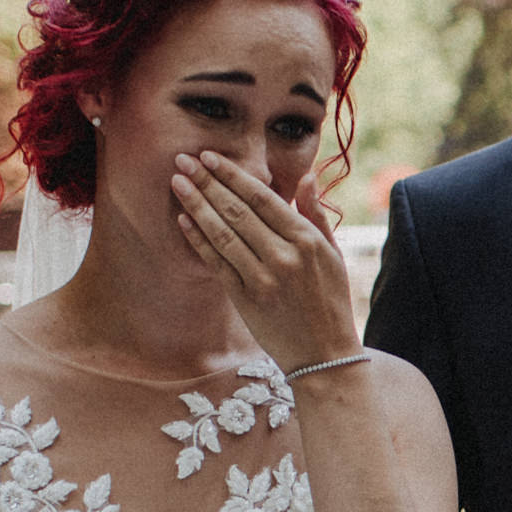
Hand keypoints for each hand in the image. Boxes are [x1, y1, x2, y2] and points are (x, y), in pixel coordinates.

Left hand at [170, 152, 361, 373]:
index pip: (262, 197)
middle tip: (183, 160)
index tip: (210, 156)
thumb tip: (308, 177)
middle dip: (208, 182)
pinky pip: (217, 263)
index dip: (233, 175)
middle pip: (237, 210)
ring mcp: (262, 278)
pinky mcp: (246, 299)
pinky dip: (199, 240)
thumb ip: (317, 214)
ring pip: (222, 233)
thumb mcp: (334, 254)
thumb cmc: (331, 301)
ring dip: (196, 205)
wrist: (325, 355)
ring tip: (177, 183)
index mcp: (306, 239)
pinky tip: (183, 220)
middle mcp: (283, 255)